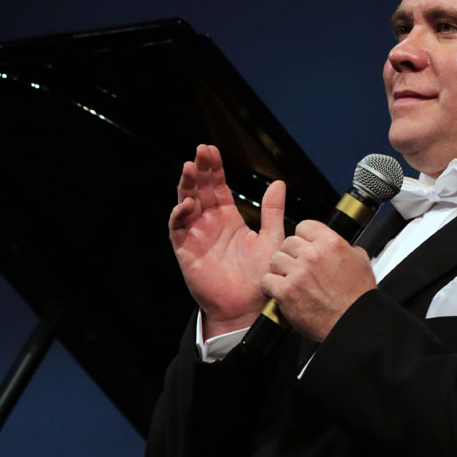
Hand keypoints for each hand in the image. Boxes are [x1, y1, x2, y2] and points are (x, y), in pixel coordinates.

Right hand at [169, 144, 285, 338]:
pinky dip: (180, 215)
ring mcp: (196, 236)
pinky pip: (178, 229)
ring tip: (190, 168)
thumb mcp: (271, 239)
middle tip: (201, 150)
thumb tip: (278, 183)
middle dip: (200, 170)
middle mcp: (209, 224)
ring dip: (186, 186)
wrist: (249, 307)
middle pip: (200, 190)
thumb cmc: (260, 276)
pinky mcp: (186, 251)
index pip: (217, 187)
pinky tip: (188, 203)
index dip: (214, 168)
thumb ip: (273, 212)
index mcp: (228, 218)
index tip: (212, 150)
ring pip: (186, 204)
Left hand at [261, 220, 376, 341]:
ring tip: (289, 279)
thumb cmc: (357, 297)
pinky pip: (267, 280)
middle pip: (288, 242)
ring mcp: (298, 273)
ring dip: (280, 269)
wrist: (353, 322)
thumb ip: (345, 247)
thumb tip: (338, 244)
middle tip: (298, 266)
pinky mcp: (287, 292)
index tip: (305, 246)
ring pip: (275, 259)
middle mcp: (313, 255)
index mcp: (330, 243)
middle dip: (292, 254)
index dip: (303, 238)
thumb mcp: (361, 261)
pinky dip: (271, 286)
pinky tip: (280, 291)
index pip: (303, 227)